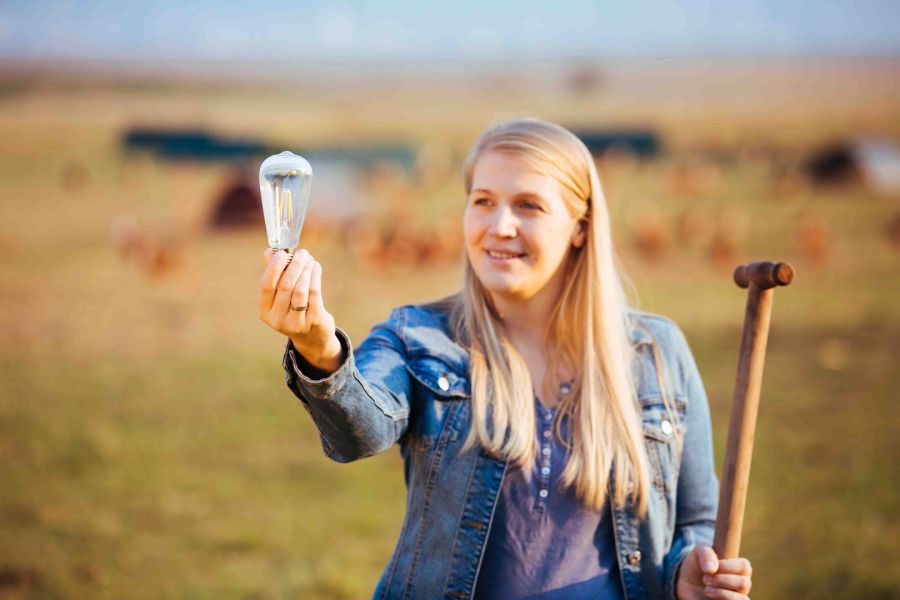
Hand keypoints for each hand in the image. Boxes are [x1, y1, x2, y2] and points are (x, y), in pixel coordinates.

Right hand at [258, 248, 342, 371]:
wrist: (312, 337)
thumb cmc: (292, 309)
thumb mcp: (280, 296)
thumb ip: (274, 274)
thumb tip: (269, 252)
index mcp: (265, 311)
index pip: (266, 287)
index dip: (274, 268)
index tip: (282, 253)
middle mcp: (278, 319)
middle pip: (285, 286)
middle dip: (295, 265)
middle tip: (302, 253)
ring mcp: (296, 322)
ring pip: (300, 289)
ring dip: (306, 270)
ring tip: (309, 259)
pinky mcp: (314, 320)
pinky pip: (314, 293)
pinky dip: (315, 276)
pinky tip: (316, 267)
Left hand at [676, 544, 751, 599]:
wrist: (686, 583)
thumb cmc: (697, 565)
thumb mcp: (698, 552)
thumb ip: (706, 553)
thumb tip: (711, 569)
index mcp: (738, 568)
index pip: (744, 566)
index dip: (727, 566)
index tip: (711, 567)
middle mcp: (741, 583)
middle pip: (743, 583)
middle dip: (721, 580)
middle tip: (705, 578)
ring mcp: (736, 597)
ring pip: (742, 598)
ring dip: (721, 593)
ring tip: (706, 589)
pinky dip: (721, 599)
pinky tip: (709, 596)